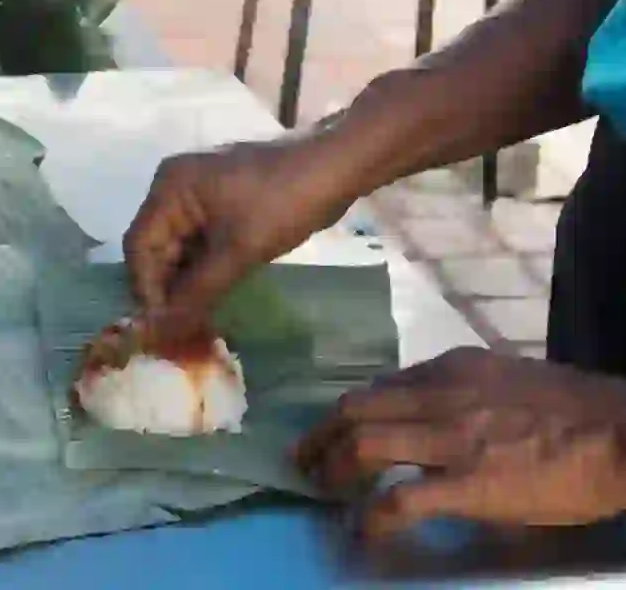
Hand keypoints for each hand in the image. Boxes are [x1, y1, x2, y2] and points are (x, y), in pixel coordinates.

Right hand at [123, 136, 353, 315]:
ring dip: (184, 283)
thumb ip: (197, 292)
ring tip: (193, 320)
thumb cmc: (283, 202)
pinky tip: (210, 297)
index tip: (160, 327)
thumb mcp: (238, 251)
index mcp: (169, 189)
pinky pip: (199, 242)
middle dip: (165, 289)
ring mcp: (197, 196)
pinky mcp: (219, 205)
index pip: (138, 246)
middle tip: (177, 329)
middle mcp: (174, 188)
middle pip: (155, 248)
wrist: (337, 166)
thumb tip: (160, 330)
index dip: (145, 289)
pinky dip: (202, 270)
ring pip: (178, 249)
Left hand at [294, 347, 625, 536]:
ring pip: (362, 443)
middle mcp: (440, 396)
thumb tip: (430, 409)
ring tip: (324, 489)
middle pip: (354, 408)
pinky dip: (372, 516)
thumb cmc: (575, 410)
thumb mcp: (507, 378)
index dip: (350, 412)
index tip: (336, 430)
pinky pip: (400, 499)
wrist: (622, 433)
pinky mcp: (467, 483)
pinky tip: (365, 529)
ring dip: (332, 469)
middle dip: (320, 435)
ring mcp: (450, 439)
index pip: (381, 386)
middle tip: (306, 459)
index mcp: (451, 369)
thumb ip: (463, 388)